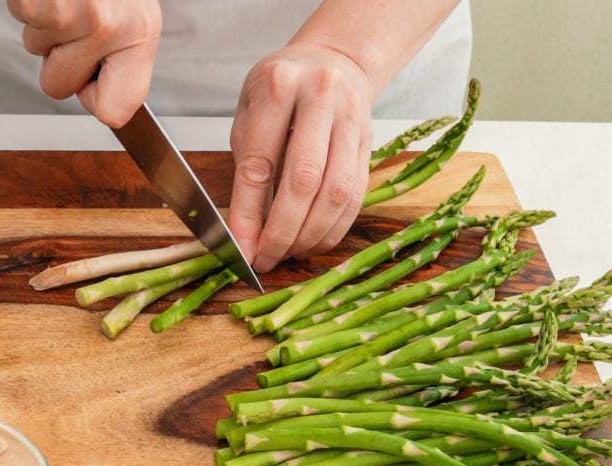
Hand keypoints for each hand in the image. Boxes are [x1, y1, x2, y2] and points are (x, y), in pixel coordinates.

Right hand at [8, 0, 161, 127]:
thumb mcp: (136, 11)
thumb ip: (125, 55)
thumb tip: (107, 97)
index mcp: (139, 32)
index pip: (116, 110)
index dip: (95, 102)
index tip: (93, 89)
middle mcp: (106, 26)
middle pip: (58, 87)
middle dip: (57, 60)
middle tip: (74, 24)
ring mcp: (69, 15)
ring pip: (34, 49)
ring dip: (44, 24)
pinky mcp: (35, 2)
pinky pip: (20, 18)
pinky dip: (29, 4)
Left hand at [228, 42, 373, 272]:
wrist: (333, 60)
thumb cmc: (279, 89)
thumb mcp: (249, 112)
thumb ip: (249, 166)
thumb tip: (247, 233)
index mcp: (279, 85)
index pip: (260, 162)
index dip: (249, 213)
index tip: (241, 248)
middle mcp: (320, 98)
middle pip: (304, 180)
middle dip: (283, 231)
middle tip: (266, 259)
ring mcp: (351, 119)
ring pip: (336, 192)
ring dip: (311, 234)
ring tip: (289, 254)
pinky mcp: (370, 142)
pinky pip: (356, 195)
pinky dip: (334, 227)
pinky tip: (314, 242)